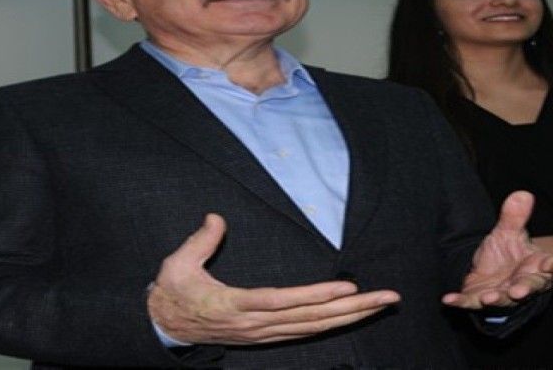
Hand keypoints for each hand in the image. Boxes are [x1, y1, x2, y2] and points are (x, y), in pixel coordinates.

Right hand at [148, 214, 400, 344]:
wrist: (164, 327)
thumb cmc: (173, 293)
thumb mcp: (177, 265)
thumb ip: (200, 241)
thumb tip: (216, 217)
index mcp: (236, 305)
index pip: (284, 300)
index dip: (318, 294)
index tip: (348, 286)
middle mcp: (256, 323)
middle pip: (312, 318)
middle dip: (354, 308)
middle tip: (388, 298)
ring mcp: (263, 332)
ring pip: (314, 327)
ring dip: (351, 317)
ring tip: (380, 306)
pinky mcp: (265, 335)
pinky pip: (305, 331)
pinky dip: (332, 324)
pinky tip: (351, 316)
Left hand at [442, 191, 552, 309]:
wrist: (485, 268)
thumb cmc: (506, 252)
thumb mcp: (508, 232)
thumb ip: (514, 217)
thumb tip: (523, 194)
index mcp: (537, 265)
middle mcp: (523, 282)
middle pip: (529, 287)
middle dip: (524, 289)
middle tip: (519, 290)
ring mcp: (502, 293)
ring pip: (503, 299)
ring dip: (496, 299)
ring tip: (488, 297)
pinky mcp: (480, 299)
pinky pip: (470, 302)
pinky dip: (461, 301)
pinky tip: (449, 299)